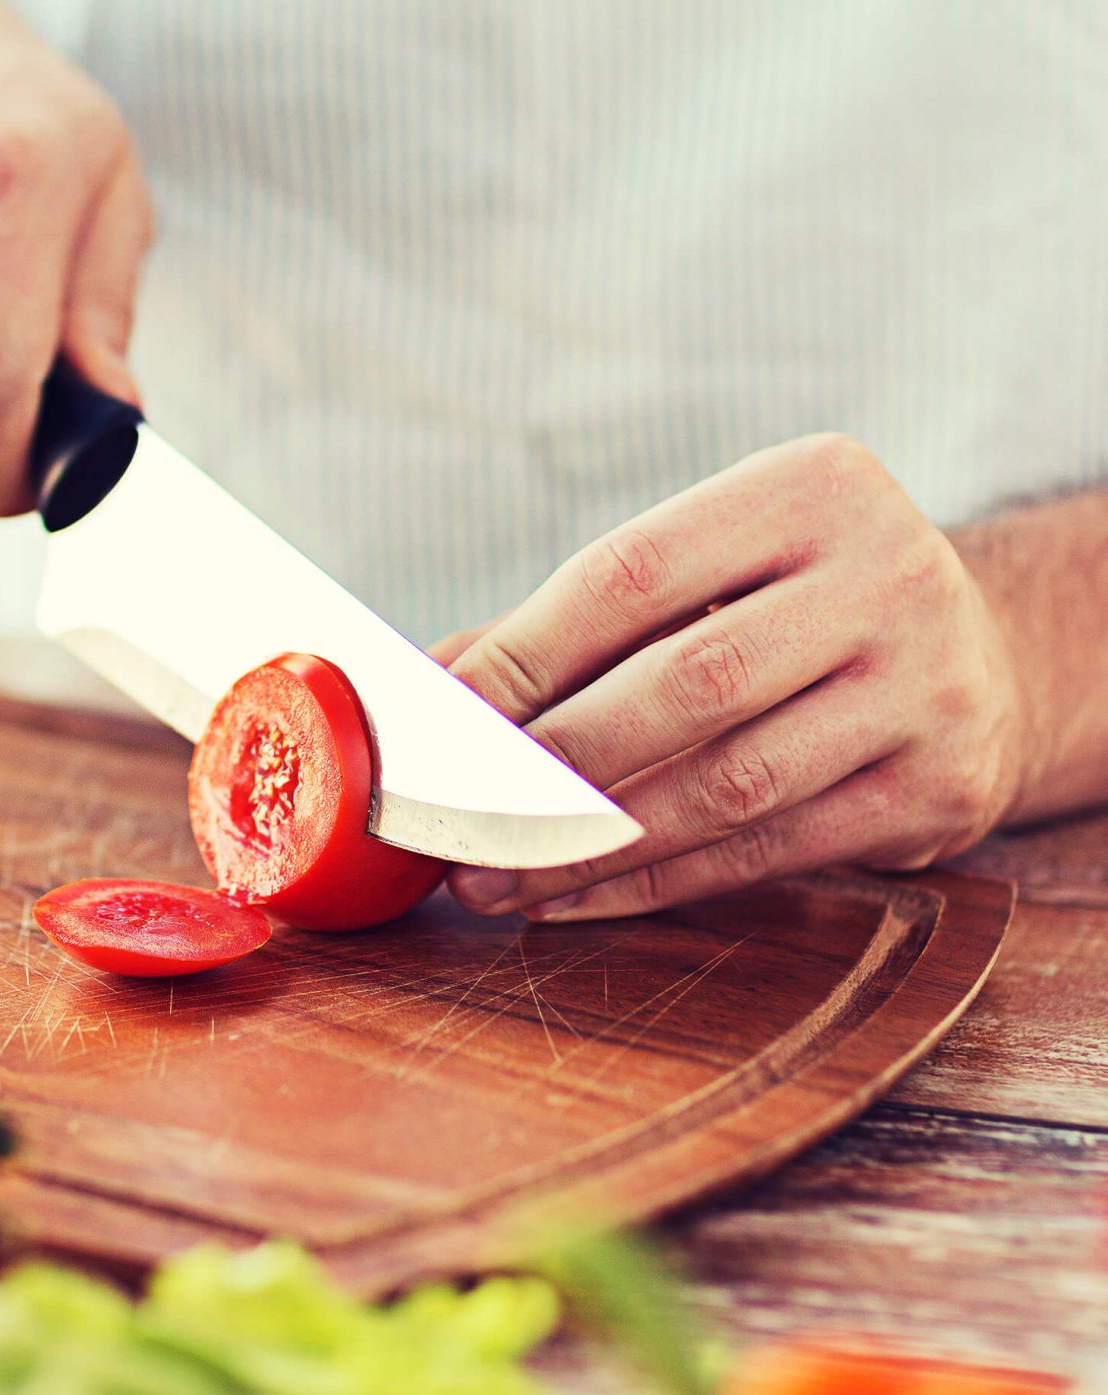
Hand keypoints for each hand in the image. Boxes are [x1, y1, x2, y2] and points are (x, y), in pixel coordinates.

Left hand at [443, 435, 1031, 920]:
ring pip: (727, 782)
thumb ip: (567, 626)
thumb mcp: (704, 575)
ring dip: (589, 843)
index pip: (631, 573)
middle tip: (453, 820)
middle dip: (549, 764)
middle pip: (683, 684)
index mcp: (811, 487)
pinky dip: (653, 881)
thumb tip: (420, 690)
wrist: (982, 658)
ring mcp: (929, 684)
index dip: (522, 655)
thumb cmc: (789, 609)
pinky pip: (767, 850)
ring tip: (490, 877)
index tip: (439, 723)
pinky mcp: (941, 786)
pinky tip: (570, 898)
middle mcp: (887, 573)